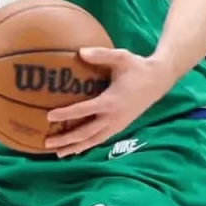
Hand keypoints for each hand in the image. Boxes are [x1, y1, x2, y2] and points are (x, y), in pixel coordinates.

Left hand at [45, 47, 172, 157]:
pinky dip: (87, 145)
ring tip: (58, 153)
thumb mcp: (121, 57)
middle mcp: (113, 117)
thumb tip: (80, 51)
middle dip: (66, 139)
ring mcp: (117, 124)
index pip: (84, 110)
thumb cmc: (137, 67)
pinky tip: (75, 149)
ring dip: (75, 147)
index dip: (66, 114)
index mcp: (111, 101)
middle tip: (47, 142)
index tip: (49, 116)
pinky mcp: (120, 127)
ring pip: (94, 140)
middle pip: (86, 132)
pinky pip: (101, 139)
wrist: (158, 81)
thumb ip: (101, 54)